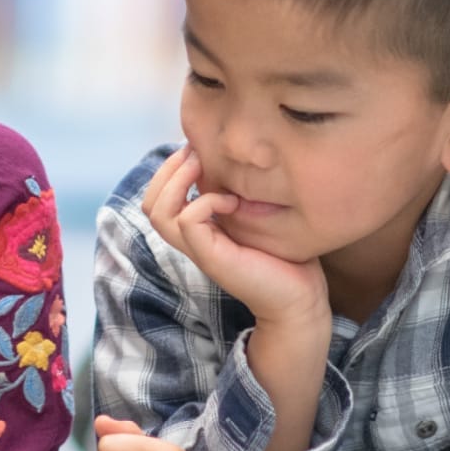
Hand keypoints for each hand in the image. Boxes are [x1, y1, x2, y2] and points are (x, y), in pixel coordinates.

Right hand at [141, 146, 327, 326]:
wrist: (300, 299)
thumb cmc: (285, 257)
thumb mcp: (256, 216)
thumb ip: (237, 194)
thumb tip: (233, 160)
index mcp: (197, 231)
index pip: (157, 198)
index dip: (168, 170)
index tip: (197, 150)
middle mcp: (191, 240)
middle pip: (149, 203)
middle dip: (167, 169)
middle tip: (196, 152)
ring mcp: (199, 250)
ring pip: (158, 212)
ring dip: (177, 181)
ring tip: (203, 167)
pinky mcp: (211, 258)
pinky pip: (188, 221)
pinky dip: (205, 202)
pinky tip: (232, 202)